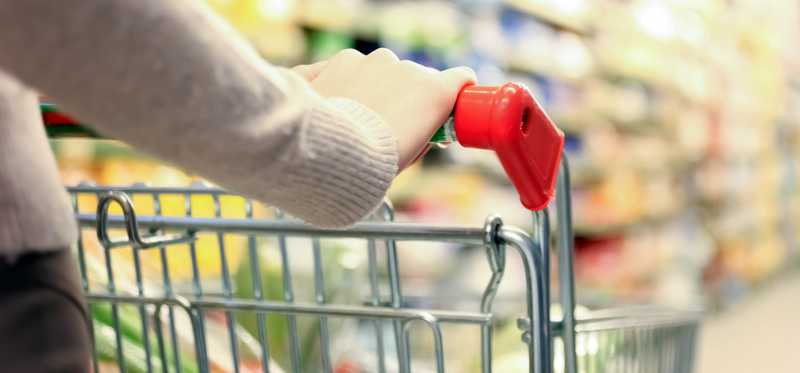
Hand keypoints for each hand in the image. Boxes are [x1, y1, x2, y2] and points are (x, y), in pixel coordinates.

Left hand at [293, 49, 475, 169]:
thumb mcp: (410, 156)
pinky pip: (346, 69)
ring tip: (352, 120)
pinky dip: (341, 83)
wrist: (326, 154)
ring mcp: (370, 60)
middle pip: (414, 77)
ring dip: (371, 87)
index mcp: (433, 91)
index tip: (447, 104)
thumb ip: (421, 134)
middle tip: (388, 125)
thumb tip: (419, 130)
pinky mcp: (339, 60)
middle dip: (405, 95)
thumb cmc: (373, 164)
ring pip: (379, 70)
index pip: (460, 78)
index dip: (455, 91)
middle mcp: (405, 68)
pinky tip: (331, 107)